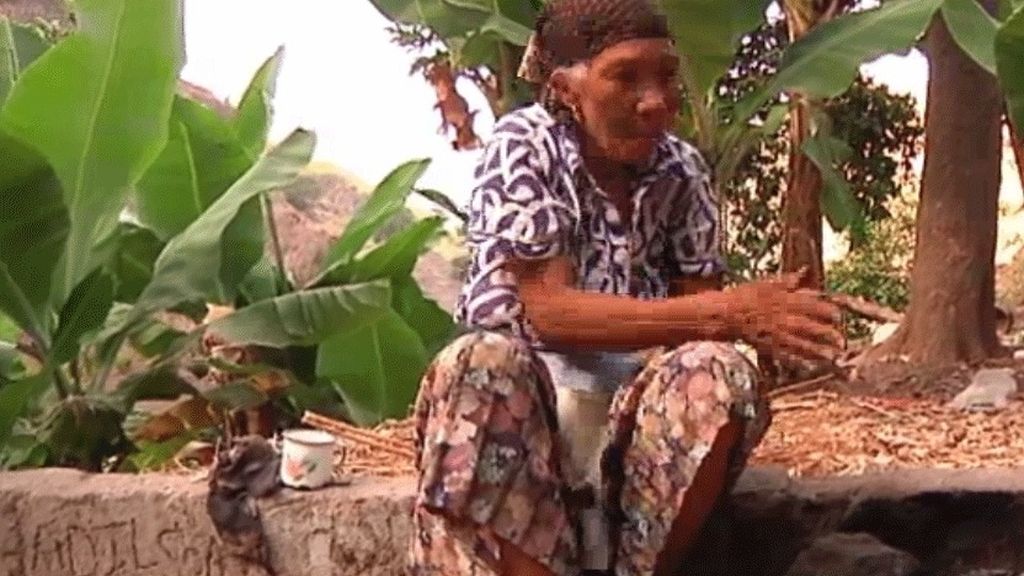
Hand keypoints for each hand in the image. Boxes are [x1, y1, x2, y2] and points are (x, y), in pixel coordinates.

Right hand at [726, 270, 844, 366]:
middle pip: (809, 326)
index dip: (827, 311)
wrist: (725, 314)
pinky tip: (810, 365)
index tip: (838, 316)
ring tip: (833, 356)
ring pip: (800, 344)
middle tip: (841, 339)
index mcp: (784, 300)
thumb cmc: (746, 296)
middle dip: (827, 334)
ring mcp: (775, 334)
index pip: (812, 305)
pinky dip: (799, 361)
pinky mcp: (768, 346)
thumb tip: (804, 271)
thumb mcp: (766, 283)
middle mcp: (782, 317)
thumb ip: (787, 279)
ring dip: (818, 351)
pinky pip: (785, 355)